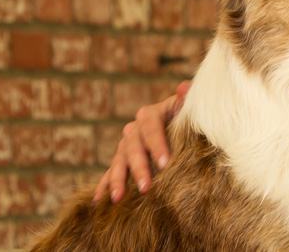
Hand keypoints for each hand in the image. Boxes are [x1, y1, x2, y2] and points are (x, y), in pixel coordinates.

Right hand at [94, 81, 189, 202]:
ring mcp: (126, 145)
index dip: (157, 144)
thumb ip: (187, 99)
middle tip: (145, 187)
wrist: (180, 129)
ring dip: (118, 179)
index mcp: (151, 114)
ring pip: (119, 160)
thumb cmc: (188, 120)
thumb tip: (184, 88)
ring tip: (119, 197)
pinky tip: (99, 200)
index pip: (151, 126)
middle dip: (138, 167)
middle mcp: (135, 129)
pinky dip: (104, 185)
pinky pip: (110, 172)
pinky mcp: (122, 160)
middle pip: (133, 146)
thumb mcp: (189, 109)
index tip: (165, 164)